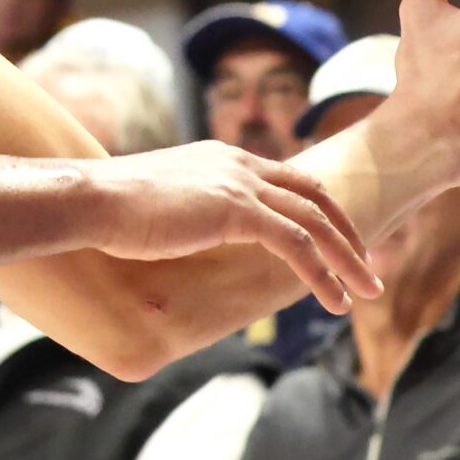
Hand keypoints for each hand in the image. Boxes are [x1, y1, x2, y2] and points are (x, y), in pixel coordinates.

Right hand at [79, 142, 379, 312]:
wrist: (91, 200)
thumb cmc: (110, 209)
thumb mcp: (161, 203)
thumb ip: (187, 211)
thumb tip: (185, 238)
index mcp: (223, 159)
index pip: (287, 180)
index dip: (319, 212)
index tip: (339, 241)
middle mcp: (238, 163)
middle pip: (314, 196)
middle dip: (348, 234)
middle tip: (369, 266)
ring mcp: (239, 184)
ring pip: (315, 222)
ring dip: (347, 260)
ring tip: (368, 292)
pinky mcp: (236, 211)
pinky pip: (296, 245)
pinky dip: (321, 274)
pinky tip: (335, 300)